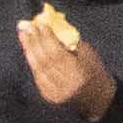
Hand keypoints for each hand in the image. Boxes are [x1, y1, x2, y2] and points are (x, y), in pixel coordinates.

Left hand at [16, 0, 118, 118]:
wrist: (98, 99)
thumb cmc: (96, 72)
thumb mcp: (88, 55)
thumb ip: (70, 43)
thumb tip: (51, 29)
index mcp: (79, 74)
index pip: (57, 54)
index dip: (47, 38)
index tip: (40, 23)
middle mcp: (65, 86)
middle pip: (45, 60)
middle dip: (35, 41)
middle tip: (27, 26)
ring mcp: (56, 93)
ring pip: (38, 68)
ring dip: (29, 49)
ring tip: (23, 34)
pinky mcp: (49, 97)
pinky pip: (37, 75)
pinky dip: (32, 61)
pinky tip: (28, 49)